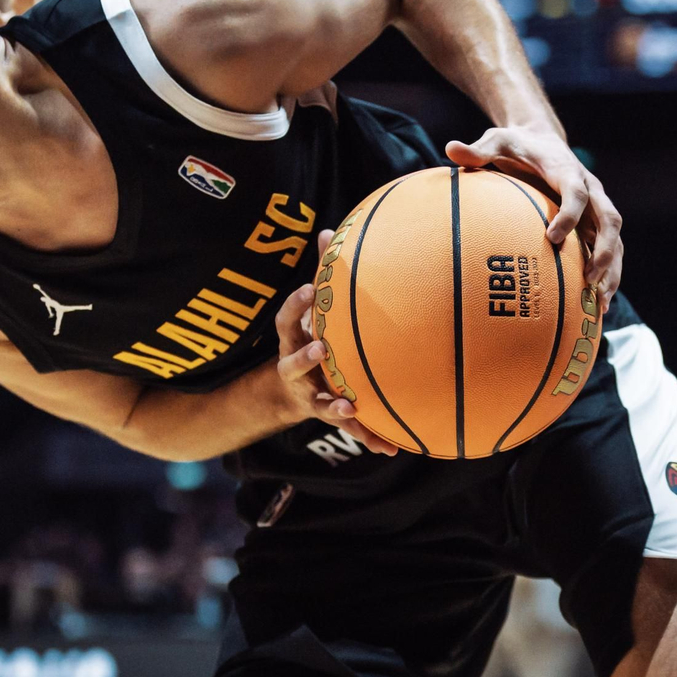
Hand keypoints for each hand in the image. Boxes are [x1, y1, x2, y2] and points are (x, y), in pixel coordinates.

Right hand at [272, 230, 397, 455]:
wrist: (289, 392)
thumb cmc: (309, 337)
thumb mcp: (311, 312)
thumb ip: (321, 274)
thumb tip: (327, 229)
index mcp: (292, 340)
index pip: (286, 321)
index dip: (296, 306)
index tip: (310, 289)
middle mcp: (295, 370)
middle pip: (292, 364)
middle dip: (305, 357)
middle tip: (320, 347)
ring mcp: (310, 396)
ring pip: (318, 404)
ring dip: (332, 407)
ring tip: (350, 408)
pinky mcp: (328, 415)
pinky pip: (350, 429)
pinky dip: (368, 437)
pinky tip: (389, 447)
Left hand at [445, 127, 622, 313]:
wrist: (542, 140)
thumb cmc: (517, 145)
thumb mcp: (498, 140)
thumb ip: (478, 150)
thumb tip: (449, 149)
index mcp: (567, 170)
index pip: (576, 192)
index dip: (570, 214)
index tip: (552, 238)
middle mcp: (590, 188)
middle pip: (609, 219)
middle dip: (603, 250)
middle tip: (588, 278)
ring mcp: (597, 206)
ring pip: (614, 239)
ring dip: (611, 269)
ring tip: (599, 302)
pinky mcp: (596, 221)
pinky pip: (609, 249)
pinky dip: (608, 275)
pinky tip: (596, 306)